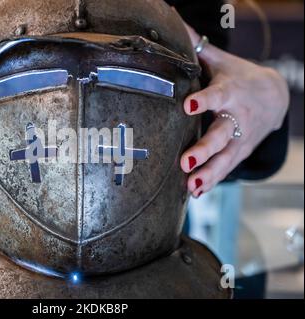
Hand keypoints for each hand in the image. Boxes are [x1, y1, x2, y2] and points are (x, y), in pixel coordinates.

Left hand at [180, 25, 288, 196]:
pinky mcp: (241, 151)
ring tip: (192, 186)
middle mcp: (237, 117)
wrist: (275, 97)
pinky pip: (227, 168)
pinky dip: (212, 180)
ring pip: (225, 158)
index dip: (203, 100)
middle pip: (221, 134)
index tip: (187, 105)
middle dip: (204, 149)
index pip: (216, 95)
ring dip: (209, 173)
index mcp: (230, 92)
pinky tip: (196, 192)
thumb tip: (174, 22)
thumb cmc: (239, 77)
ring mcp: (241, 138)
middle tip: (185, 161)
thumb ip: (199, 49)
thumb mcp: (223, 62)